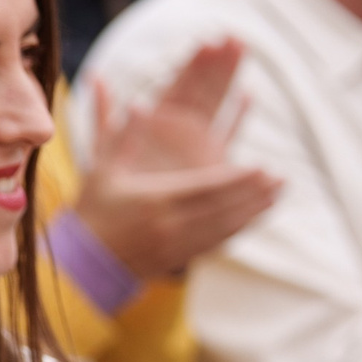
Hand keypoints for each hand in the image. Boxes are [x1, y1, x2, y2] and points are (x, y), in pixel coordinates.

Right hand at [75, 40, 279, 280]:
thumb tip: (134, 99)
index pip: (205, 188)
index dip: (236, 179)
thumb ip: (119, 133)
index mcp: (154, 200)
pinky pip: (217, 242)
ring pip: (224, 226)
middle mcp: (170, 224)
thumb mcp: (101, 169)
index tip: (262, 167)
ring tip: (277, 194)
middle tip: (280, 178)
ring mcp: (177, 244)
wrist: (82, 262)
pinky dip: (240, 228)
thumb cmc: (91, 211)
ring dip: (253, 210)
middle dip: (253, 193)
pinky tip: (256, 216)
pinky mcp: (180, 257)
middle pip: (221, 208)